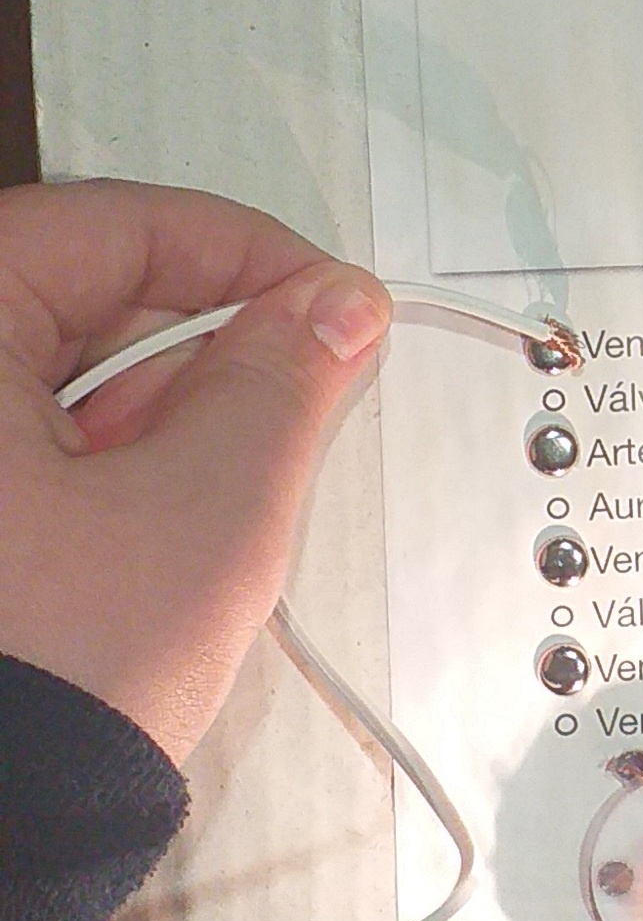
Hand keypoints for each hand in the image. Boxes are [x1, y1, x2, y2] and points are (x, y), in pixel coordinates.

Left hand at [0, 181, 389, 763]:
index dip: (246, 255)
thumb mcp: (206, 513)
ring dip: (145, 413)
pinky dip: (87, 465)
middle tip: (292, 400)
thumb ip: (283, 381)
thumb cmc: (42, 692)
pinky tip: (138, 534)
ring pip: (41, 374)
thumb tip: (333, 303)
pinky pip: (12, 446)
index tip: (330, 302)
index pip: (114, 227)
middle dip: (197, 345)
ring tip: (205, 500)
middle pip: (72, 295)